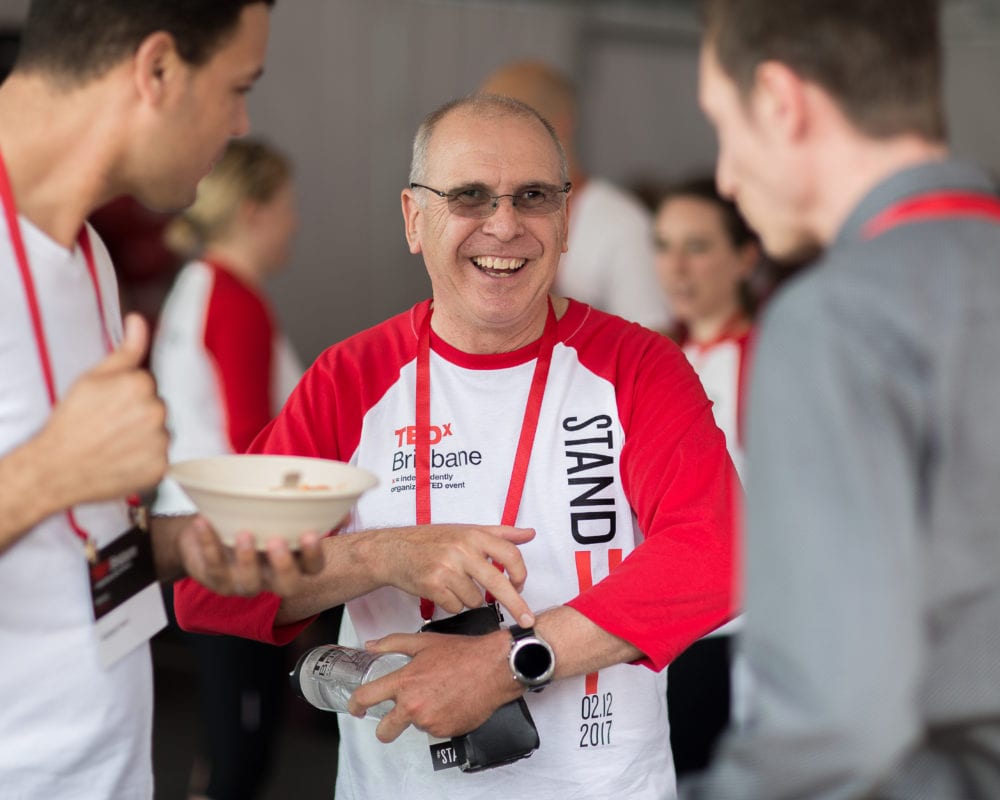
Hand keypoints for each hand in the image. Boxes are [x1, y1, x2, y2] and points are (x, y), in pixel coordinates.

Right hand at [38, 313, 167, 507]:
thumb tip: (138, 321)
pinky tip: (124, 457)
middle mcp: (157, 411)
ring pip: (161, 431)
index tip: (111, 404)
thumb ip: (125, 350)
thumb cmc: (72, 421)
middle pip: (158, 405)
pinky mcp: (161, 466)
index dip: (128, 392)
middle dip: (140, 411)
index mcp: (141, 384)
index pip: (148, 383)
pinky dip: (147, 457)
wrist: (56, 467)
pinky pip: (162, 456)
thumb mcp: (92, 378)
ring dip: (146, 435)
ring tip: (117, 442)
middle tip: (112, 424)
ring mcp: (161, 441)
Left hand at [174, 516, 325, 596]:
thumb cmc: (250, 520)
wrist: (207, 527)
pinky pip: (214, 568)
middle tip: (277, 541)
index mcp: (292, 562)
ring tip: (243, 533)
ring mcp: (243, 582)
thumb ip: (311, 511)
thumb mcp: (279, 514)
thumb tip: (342, 507)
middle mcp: (271, 577)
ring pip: (249, 585)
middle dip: (284, 567)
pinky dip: (209, 544)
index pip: (313, 568)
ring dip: (247, 560)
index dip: (314, 555)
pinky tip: (205, 523)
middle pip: (287, 586)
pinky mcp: (216, 579)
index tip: (310, 534)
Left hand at [349, 630, 520, 741]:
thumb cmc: (462, 653)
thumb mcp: (425, 642)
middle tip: (392, 720)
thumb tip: (371, 646)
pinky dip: (440, 719)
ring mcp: (430, 722)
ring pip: (416, 725)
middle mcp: (413, 706)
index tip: (356, 708)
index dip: (356, 704)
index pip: (367, 697)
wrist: (494, 668)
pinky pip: (436, 729)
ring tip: (440, 696)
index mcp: (404, 682)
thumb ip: (393, 644)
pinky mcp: (446, 732)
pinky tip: (451, 703)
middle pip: (385, 731)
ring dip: (422, 716)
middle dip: (385, 728)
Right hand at [370, 524, 535, 626]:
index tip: (522, 587)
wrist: (394, 550)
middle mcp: (462, 550)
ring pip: (476, 600)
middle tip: (527, 620)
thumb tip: (529, 534)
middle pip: (499, 583)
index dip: (521, 574)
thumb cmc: (431, 541)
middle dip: (516, 605)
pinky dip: (453, 603)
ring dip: (470, 599)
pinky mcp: (433, 585)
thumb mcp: (467, 530)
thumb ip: (501, 534)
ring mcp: (447, 568)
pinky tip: (443, 590)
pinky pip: (457, 606)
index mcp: (474, 535)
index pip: (510, 555)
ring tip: (455, 584)